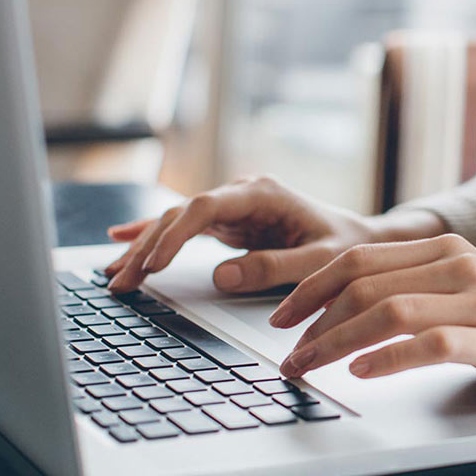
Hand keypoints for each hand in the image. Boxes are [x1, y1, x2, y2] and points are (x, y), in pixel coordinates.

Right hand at [104, 176, 376, 293]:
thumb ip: (274, 268)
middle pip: (181, 215)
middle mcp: (242, 194)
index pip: (205, 207)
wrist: (361, 240)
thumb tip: (220, 276)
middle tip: (121, 281)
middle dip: (147, 247)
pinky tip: (120, 238)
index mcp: (263, 194)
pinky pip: (184, 228)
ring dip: (143, 247)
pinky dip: (153, 235)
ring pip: (175, 222)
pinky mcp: (229, 223)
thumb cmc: (346, 248)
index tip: (153, 263)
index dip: (175, 234)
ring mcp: (233, 207)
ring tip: (114, 275)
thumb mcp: (319, 261)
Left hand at [273, 234, 475, 408]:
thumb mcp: (469, 293)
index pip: (359, 258)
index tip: (281, 317)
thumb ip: (419, 289)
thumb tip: (348, 310)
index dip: (310, 287)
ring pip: (388, 310)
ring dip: (336, 342)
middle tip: (286, 353)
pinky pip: (430, 343)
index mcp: (447, 249)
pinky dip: (388, 358)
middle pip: (363, 282)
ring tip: (309, 366)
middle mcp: (460, 265)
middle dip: (312, 319)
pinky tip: (362, 372)